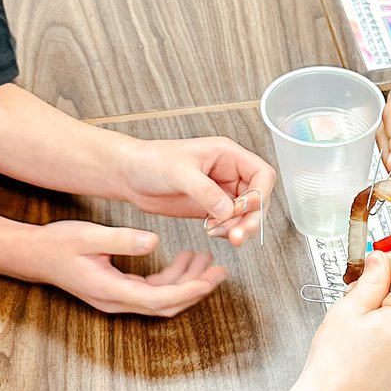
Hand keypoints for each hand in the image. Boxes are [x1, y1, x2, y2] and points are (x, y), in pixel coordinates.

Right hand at [30, 221, 226, 315]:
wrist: (35, 255)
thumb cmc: (58, 244)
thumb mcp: (88, 235)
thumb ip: (122, 240)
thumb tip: (154, 242)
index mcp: (110, 290)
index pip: (159, 299)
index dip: (188, 291)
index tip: (210, 280)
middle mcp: (117, 301)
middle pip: (166, 305)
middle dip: (196, 290)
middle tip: (220, 271)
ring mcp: (118, 299)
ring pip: (163, 299)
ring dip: (187, 282)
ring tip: (207, 260)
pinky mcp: (120, 291)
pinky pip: (154, 291)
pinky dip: (172, 278)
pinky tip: (185, 260)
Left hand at [118, 136, 275, 245]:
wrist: (128, 175)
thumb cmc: (150, 161)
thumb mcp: (179, 173)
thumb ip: (205, 191)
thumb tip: (228, 211)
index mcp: (227, 155)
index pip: (262, 174)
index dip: (260, 194)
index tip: (245, 208)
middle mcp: (229, 173)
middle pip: (258, 198)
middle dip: (251, 218)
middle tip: (237, 234)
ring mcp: (221, 192)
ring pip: (246, 214)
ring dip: (239, 227)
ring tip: (222, 235)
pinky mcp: (211, 208)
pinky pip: (230, 222)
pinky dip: (226, 231)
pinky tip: (212, 232)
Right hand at [298, 252, 390, 390]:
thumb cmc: (337, 366)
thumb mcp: (350, 309)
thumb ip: (371, 279)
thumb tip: (380, 260)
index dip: (387, 259)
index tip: (367, 259)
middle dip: (381, 285)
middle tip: (351, 293)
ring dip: (381, 305)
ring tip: (353, 321)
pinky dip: (385, 324)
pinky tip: (362, 336)